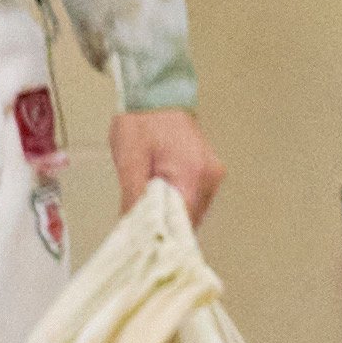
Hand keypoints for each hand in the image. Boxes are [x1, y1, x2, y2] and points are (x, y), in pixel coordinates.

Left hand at [111, 105, 222, 226]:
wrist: (156, 94)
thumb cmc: (142, 123)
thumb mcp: (130, 161)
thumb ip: (134, 197)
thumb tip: (133, 231)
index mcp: (194, 175)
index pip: (184, 222)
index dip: (164, 238)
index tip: (144, 248)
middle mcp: (211, 177)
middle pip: (190, 219)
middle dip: (165, 230)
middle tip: (137, 235)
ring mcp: (212, 173)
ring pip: (192, 211)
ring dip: (169, 218)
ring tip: (144, 220)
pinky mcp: (207, 170)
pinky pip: (193, 199)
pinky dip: (175, 206)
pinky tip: (156, 205)